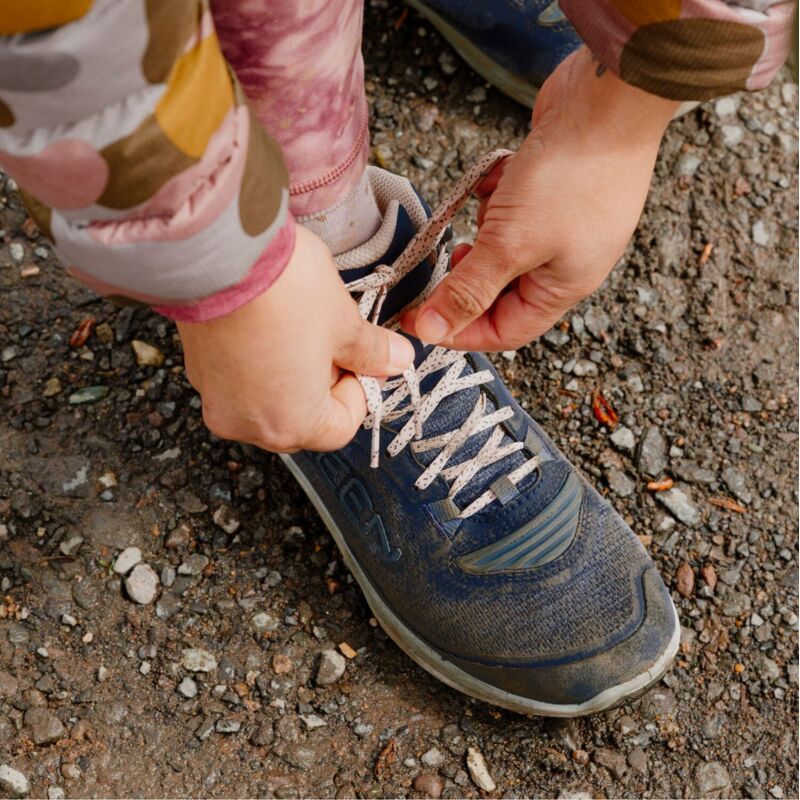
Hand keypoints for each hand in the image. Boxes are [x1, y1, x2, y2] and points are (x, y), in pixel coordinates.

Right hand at [178, 227, 414, 451]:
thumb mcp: (343, 322)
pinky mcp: (198, 372)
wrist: (216, 252)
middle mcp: (248, 423)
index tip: (362, 359)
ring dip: (292, 375)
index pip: (340, 428)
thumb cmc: (282, 291)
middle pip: (303, 420)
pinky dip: (260, 363)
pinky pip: (240, 382)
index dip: (358, 391)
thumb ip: (372, 352)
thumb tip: (396, 361)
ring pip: (270, 400)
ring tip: (300, 329)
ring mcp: (217, 399)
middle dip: (325, 384)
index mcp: (291, 424)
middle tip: (334, 342)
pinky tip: (270, 325)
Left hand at [403, 46, 678, 350]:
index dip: (460, 331)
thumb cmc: (571, 177)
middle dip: (468, 277)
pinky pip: (509, 209)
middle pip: (500, 291)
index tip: (418, 320)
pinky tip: (499, 178)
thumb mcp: (510, 244)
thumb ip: (469, 290)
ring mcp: (560, 225)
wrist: (612, 96)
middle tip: (440, 261)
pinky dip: (495, 198)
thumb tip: (433, 332)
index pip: (505, 332)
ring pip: (502, 247)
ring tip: (484, 210)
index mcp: (562, 288)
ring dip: (483, 233)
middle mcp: (564, 262)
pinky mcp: (551, 190)